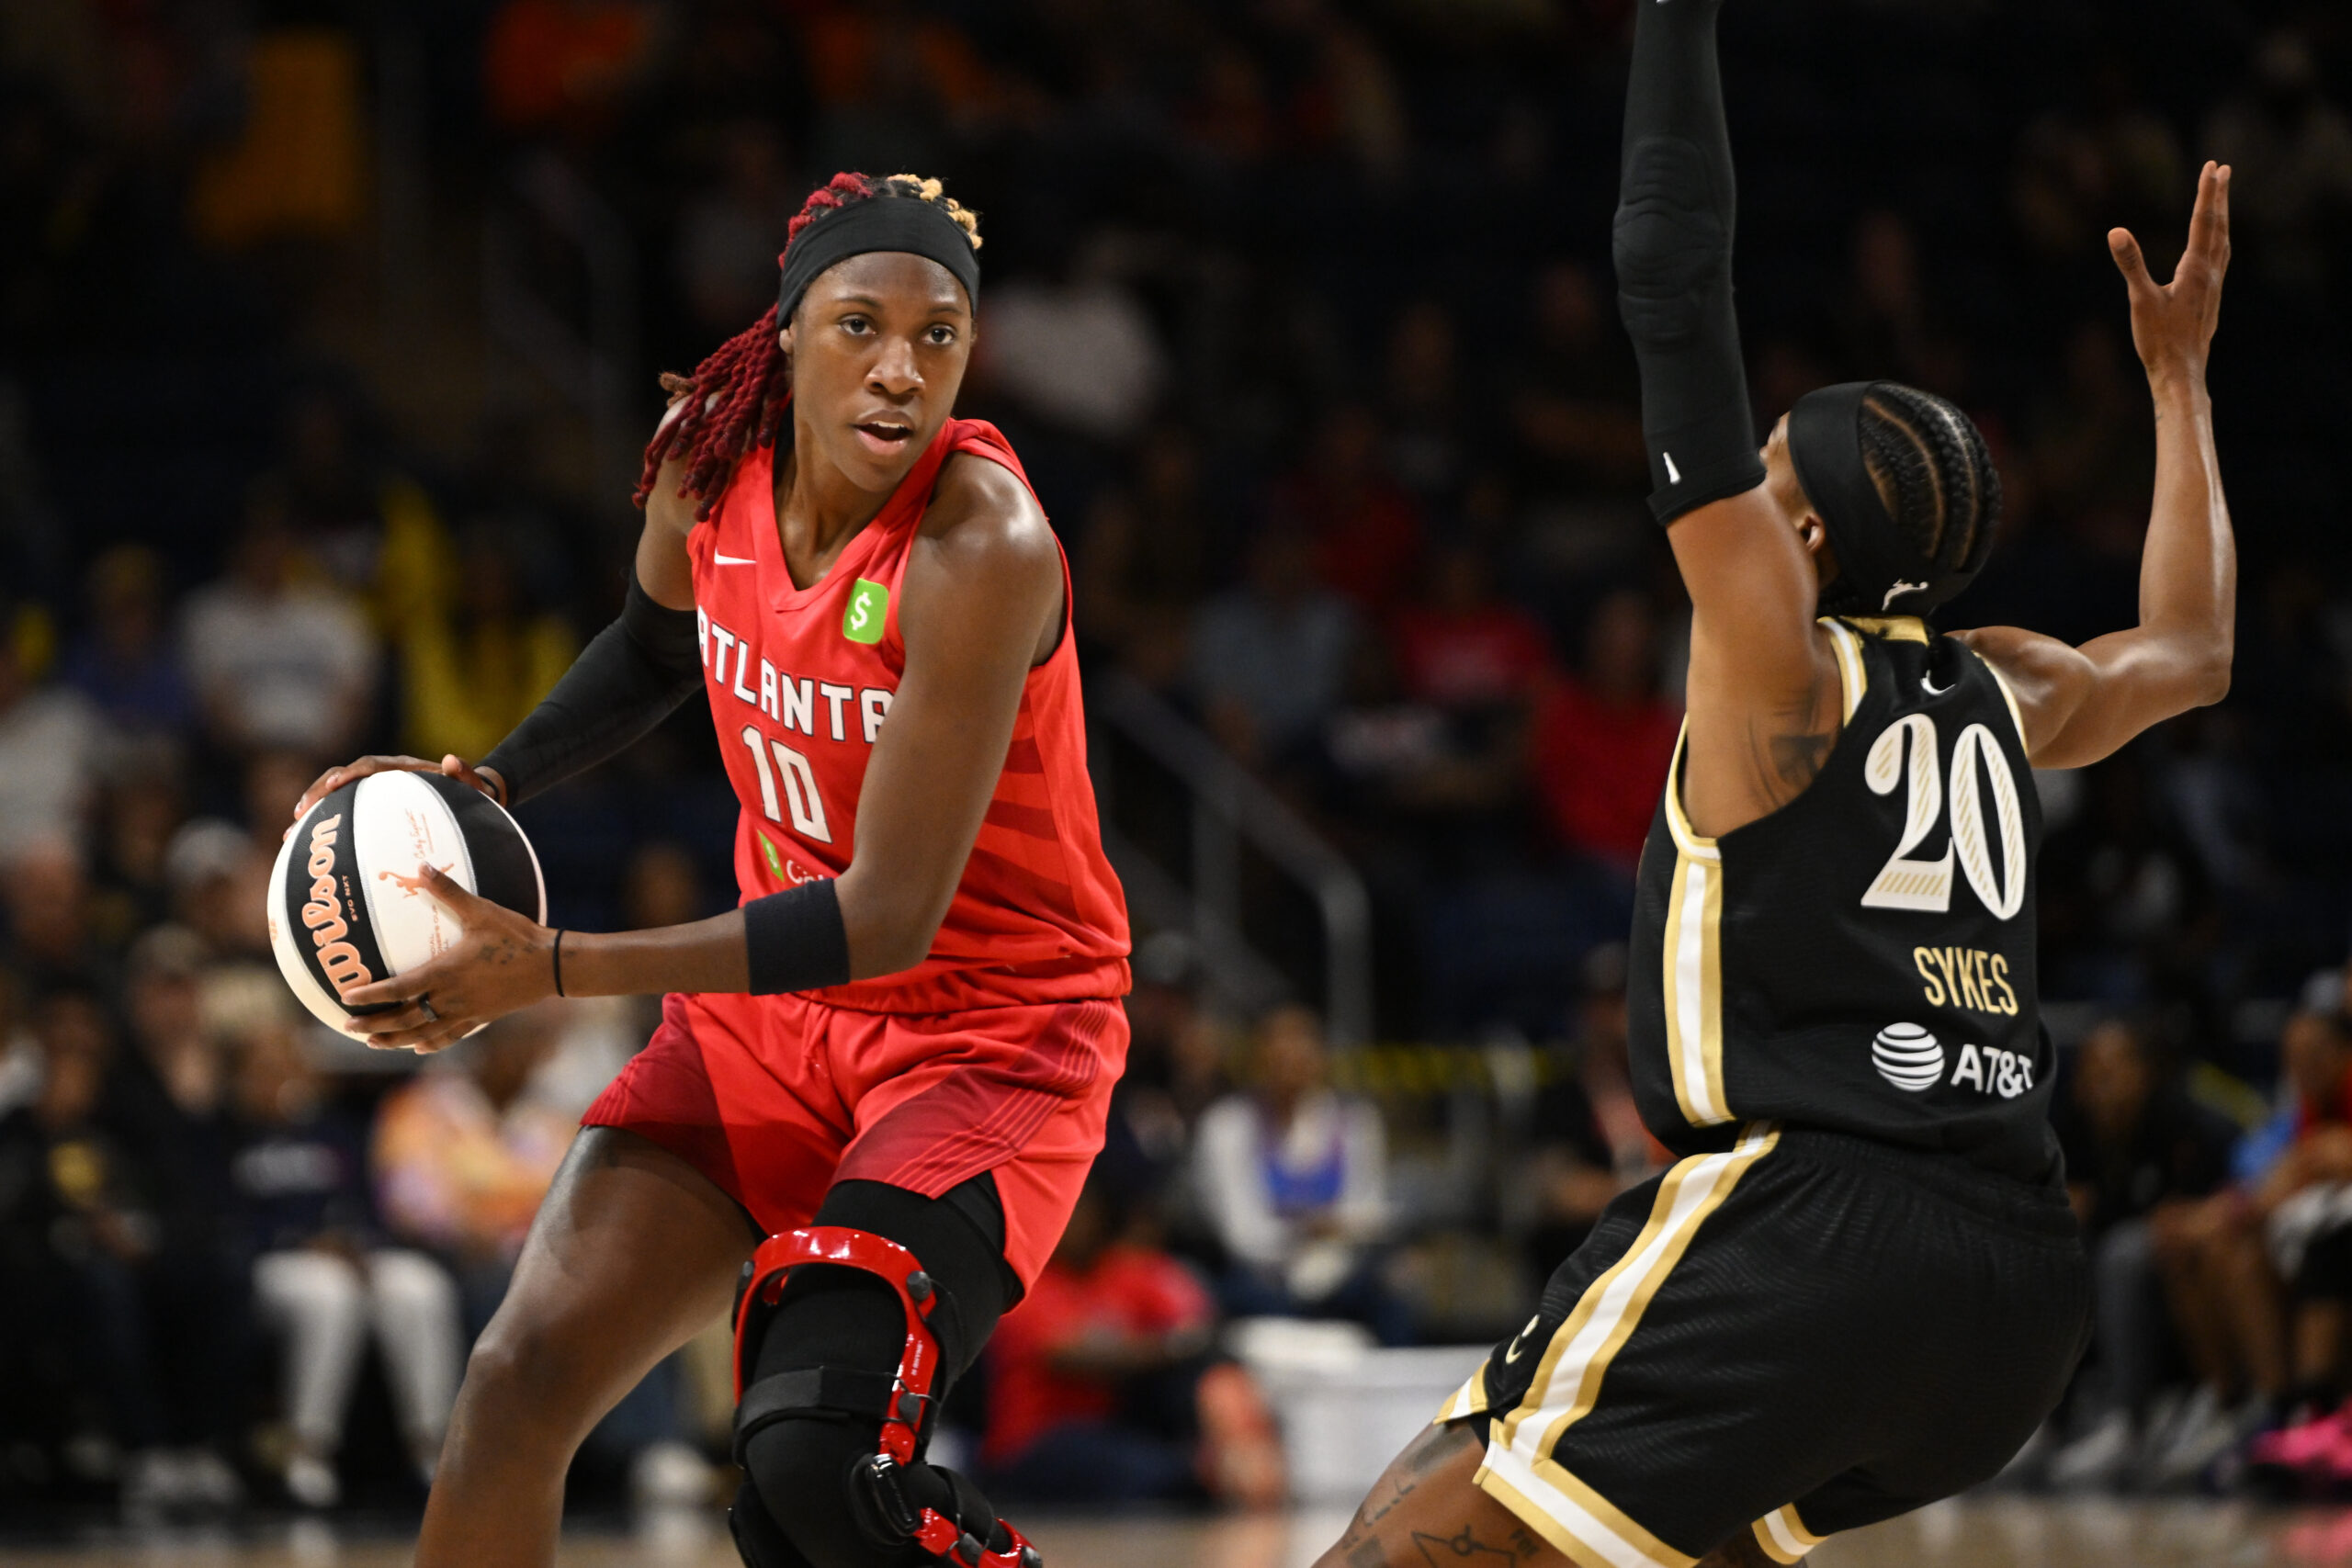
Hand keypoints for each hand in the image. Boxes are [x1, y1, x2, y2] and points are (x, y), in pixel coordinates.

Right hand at [289, 753, 507, 828]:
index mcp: (403, 769)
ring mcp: (374, 792)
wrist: (469, 797)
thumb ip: (466, 775)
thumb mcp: (473, 787)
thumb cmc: (471, 795)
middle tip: (299, 814)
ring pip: (335, 796)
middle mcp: (383, 776)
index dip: (350, 774)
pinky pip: (341, 813)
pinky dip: (323, 827)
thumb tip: (452, 760)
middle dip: (317, 792)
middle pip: (342, 777)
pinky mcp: (370, 807)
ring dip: (312, 810)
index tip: (334, 785)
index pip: (371, 766)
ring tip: (290, 834)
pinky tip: (303, 847)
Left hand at [341, 865, 554, 1051]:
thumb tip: (422, 866)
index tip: (348, 998)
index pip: (399, 989)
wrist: (551, 965)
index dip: (372, 995)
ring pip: (423, 1033)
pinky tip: (418, 1048)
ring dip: (395, 1040)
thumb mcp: (481, 911)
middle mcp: (451, 998)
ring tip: (373, 1043)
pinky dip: (430, 1044)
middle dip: (375, 1025)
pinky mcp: (481, 1018)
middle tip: (349, 1026)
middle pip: (405, 1018)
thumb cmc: (515, 937)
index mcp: (446, 973)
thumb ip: (448, 891)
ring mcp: (466, 1012)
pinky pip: (450, 1036)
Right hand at [2109, 161, 2230, 388]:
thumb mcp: (2140, 300)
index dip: (2206, 192)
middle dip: (2219, 197)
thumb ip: (2130, 264)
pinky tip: (2214, 250)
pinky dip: (2219, 242)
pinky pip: (2220, 261)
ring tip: (2221, 202)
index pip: (2202, 221)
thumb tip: (2115, 231)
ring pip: (2223, 243)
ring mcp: (2213, 288)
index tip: (2211, 165)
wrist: (2181, 373)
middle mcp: (2211, 274)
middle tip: (2222, 170)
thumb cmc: (2160, 340)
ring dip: (2221, 218)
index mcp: (2196, 269)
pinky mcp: (2210, 300)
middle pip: (2218, 226)